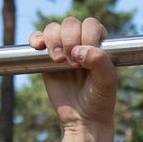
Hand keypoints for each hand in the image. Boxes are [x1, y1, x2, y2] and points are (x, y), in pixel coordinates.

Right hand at [31, 16, 116, 133]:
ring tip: (58, 60)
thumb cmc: (99, 98)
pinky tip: (38, 47)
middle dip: (69, 40)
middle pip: (70, 24)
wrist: (82, 118)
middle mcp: (81, 41)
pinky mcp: (45, 57)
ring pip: (53, 28)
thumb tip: (78, 50)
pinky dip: (35, 38)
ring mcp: (62, 48)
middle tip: (72, 64)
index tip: (85, 60)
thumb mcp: (107, 81)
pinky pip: (37, 38)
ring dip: (53, 40)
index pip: (90, 25)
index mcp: (99, 42)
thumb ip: (100, 61)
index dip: (86, 37)